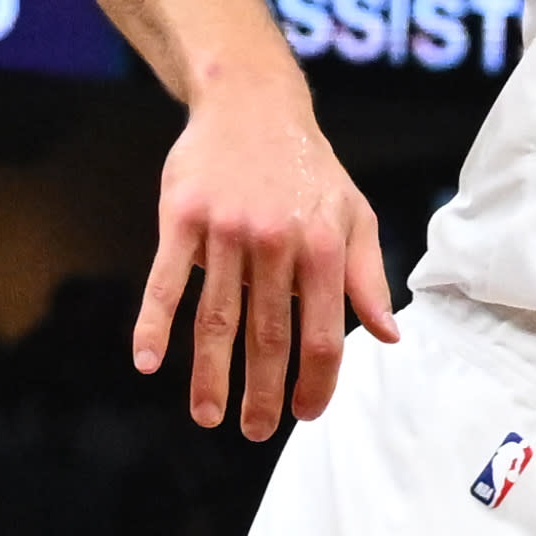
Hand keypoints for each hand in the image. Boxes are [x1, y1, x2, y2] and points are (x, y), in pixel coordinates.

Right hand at [131, 81, 394, 438]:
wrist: (252, 104)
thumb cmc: (309, 168)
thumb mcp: (354, 216)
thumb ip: (367, 278)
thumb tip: (387, 336)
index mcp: (322, 248)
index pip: (322, 335)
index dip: (314, 382)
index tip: (303, 414)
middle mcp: (276, 243)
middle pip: (268, 336)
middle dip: (261, 393)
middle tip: (254, 432)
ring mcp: (226, 231)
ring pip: (217, 319)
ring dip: (211, 375)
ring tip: (208, 416)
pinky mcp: (182, 217)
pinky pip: (167, 281)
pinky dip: (154, 324)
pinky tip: (147, 362)